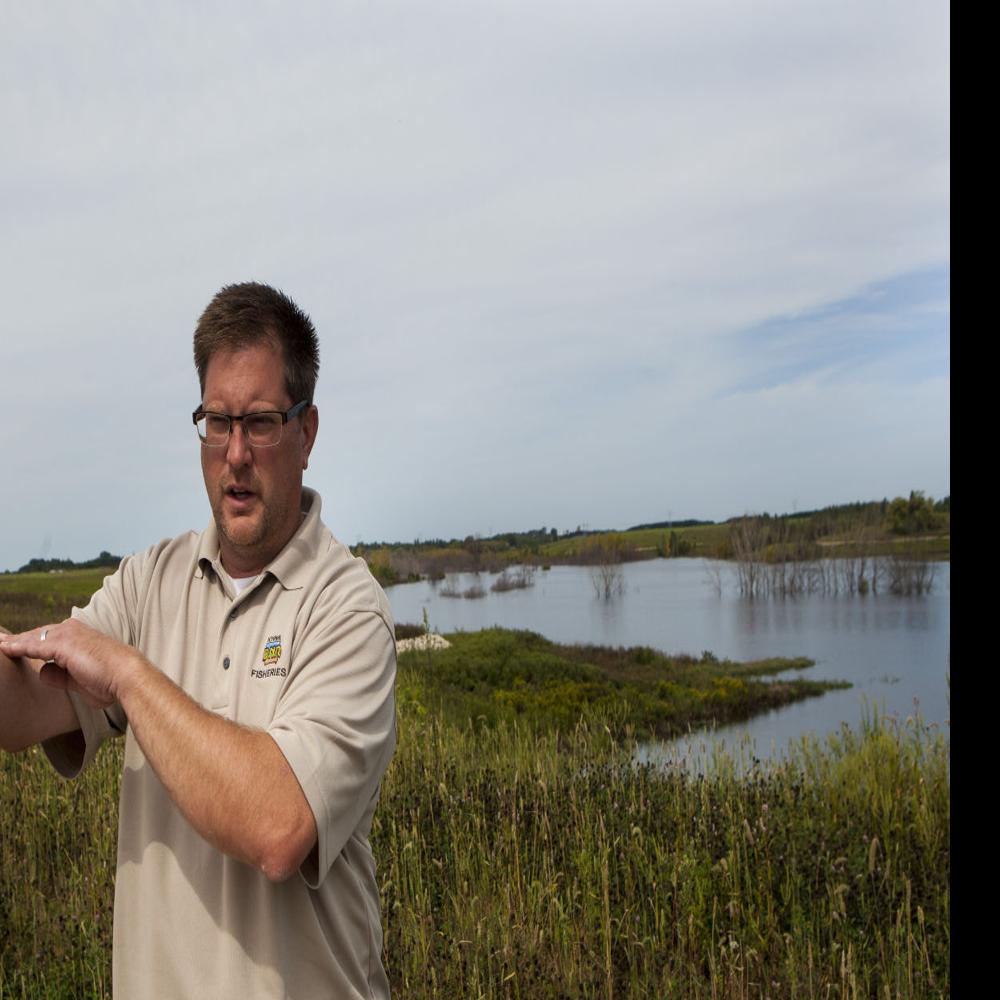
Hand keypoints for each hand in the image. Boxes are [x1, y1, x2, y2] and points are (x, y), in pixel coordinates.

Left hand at [0, 619, 136, 708]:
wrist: (126, 676)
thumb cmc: (109, 681)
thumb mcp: (80, 680)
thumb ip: (60, 675)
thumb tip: (42, 672)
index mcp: (79, 636)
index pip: (47, 637)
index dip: (29, 642)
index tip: (13, 645)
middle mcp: (72, 630)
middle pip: (37, 634)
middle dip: (17, 639)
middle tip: (0, 641)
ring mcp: (67, 635)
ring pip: (32, 638)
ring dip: (12, 642)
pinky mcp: (62, 644)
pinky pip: (33, 645)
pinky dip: (17, 647)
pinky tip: (3, 648)